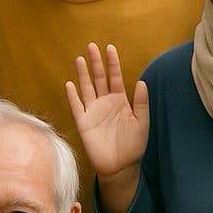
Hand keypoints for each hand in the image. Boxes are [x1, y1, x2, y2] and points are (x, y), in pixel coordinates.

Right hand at [65, 42, 148, 179]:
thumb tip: (141, 82)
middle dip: (96, 62)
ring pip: (87, 88)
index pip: (115, 77)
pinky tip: (70, 84)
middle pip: (99, 78)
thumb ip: (141, 103)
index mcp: (120, 101)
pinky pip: (77, 106)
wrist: (120, 166)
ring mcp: (93, 112)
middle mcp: (105, 103)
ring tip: (79, 59)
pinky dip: (73, 96)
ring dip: (83, 74)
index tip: (110, 48)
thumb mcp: (142, 123)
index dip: (112, 63)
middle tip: (92, 46)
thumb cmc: (133, 146)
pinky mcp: (84, 123)